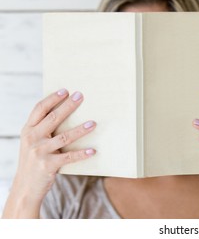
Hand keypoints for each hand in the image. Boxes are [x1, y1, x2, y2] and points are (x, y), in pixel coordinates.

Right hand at [3, 88, 95, 217]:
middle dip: (68, 106)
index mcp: (28, 130)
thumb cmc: (34, 160)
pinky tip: (93, 150)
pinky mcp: (48, 165)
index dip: (52, 98)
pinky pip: (69, 157)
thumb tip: (64, 111)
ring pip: (64, 137)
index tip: (65, 91)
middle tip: (81, 96)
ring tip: (93, 123)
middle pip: (53, 118)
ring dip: (80, 130)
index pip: (39, 109)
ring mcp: (39, 152)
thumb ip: (43, 128)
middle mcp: (32, 138)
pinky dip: (82, 154)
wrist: (25, 187)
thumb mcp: (33, 142)